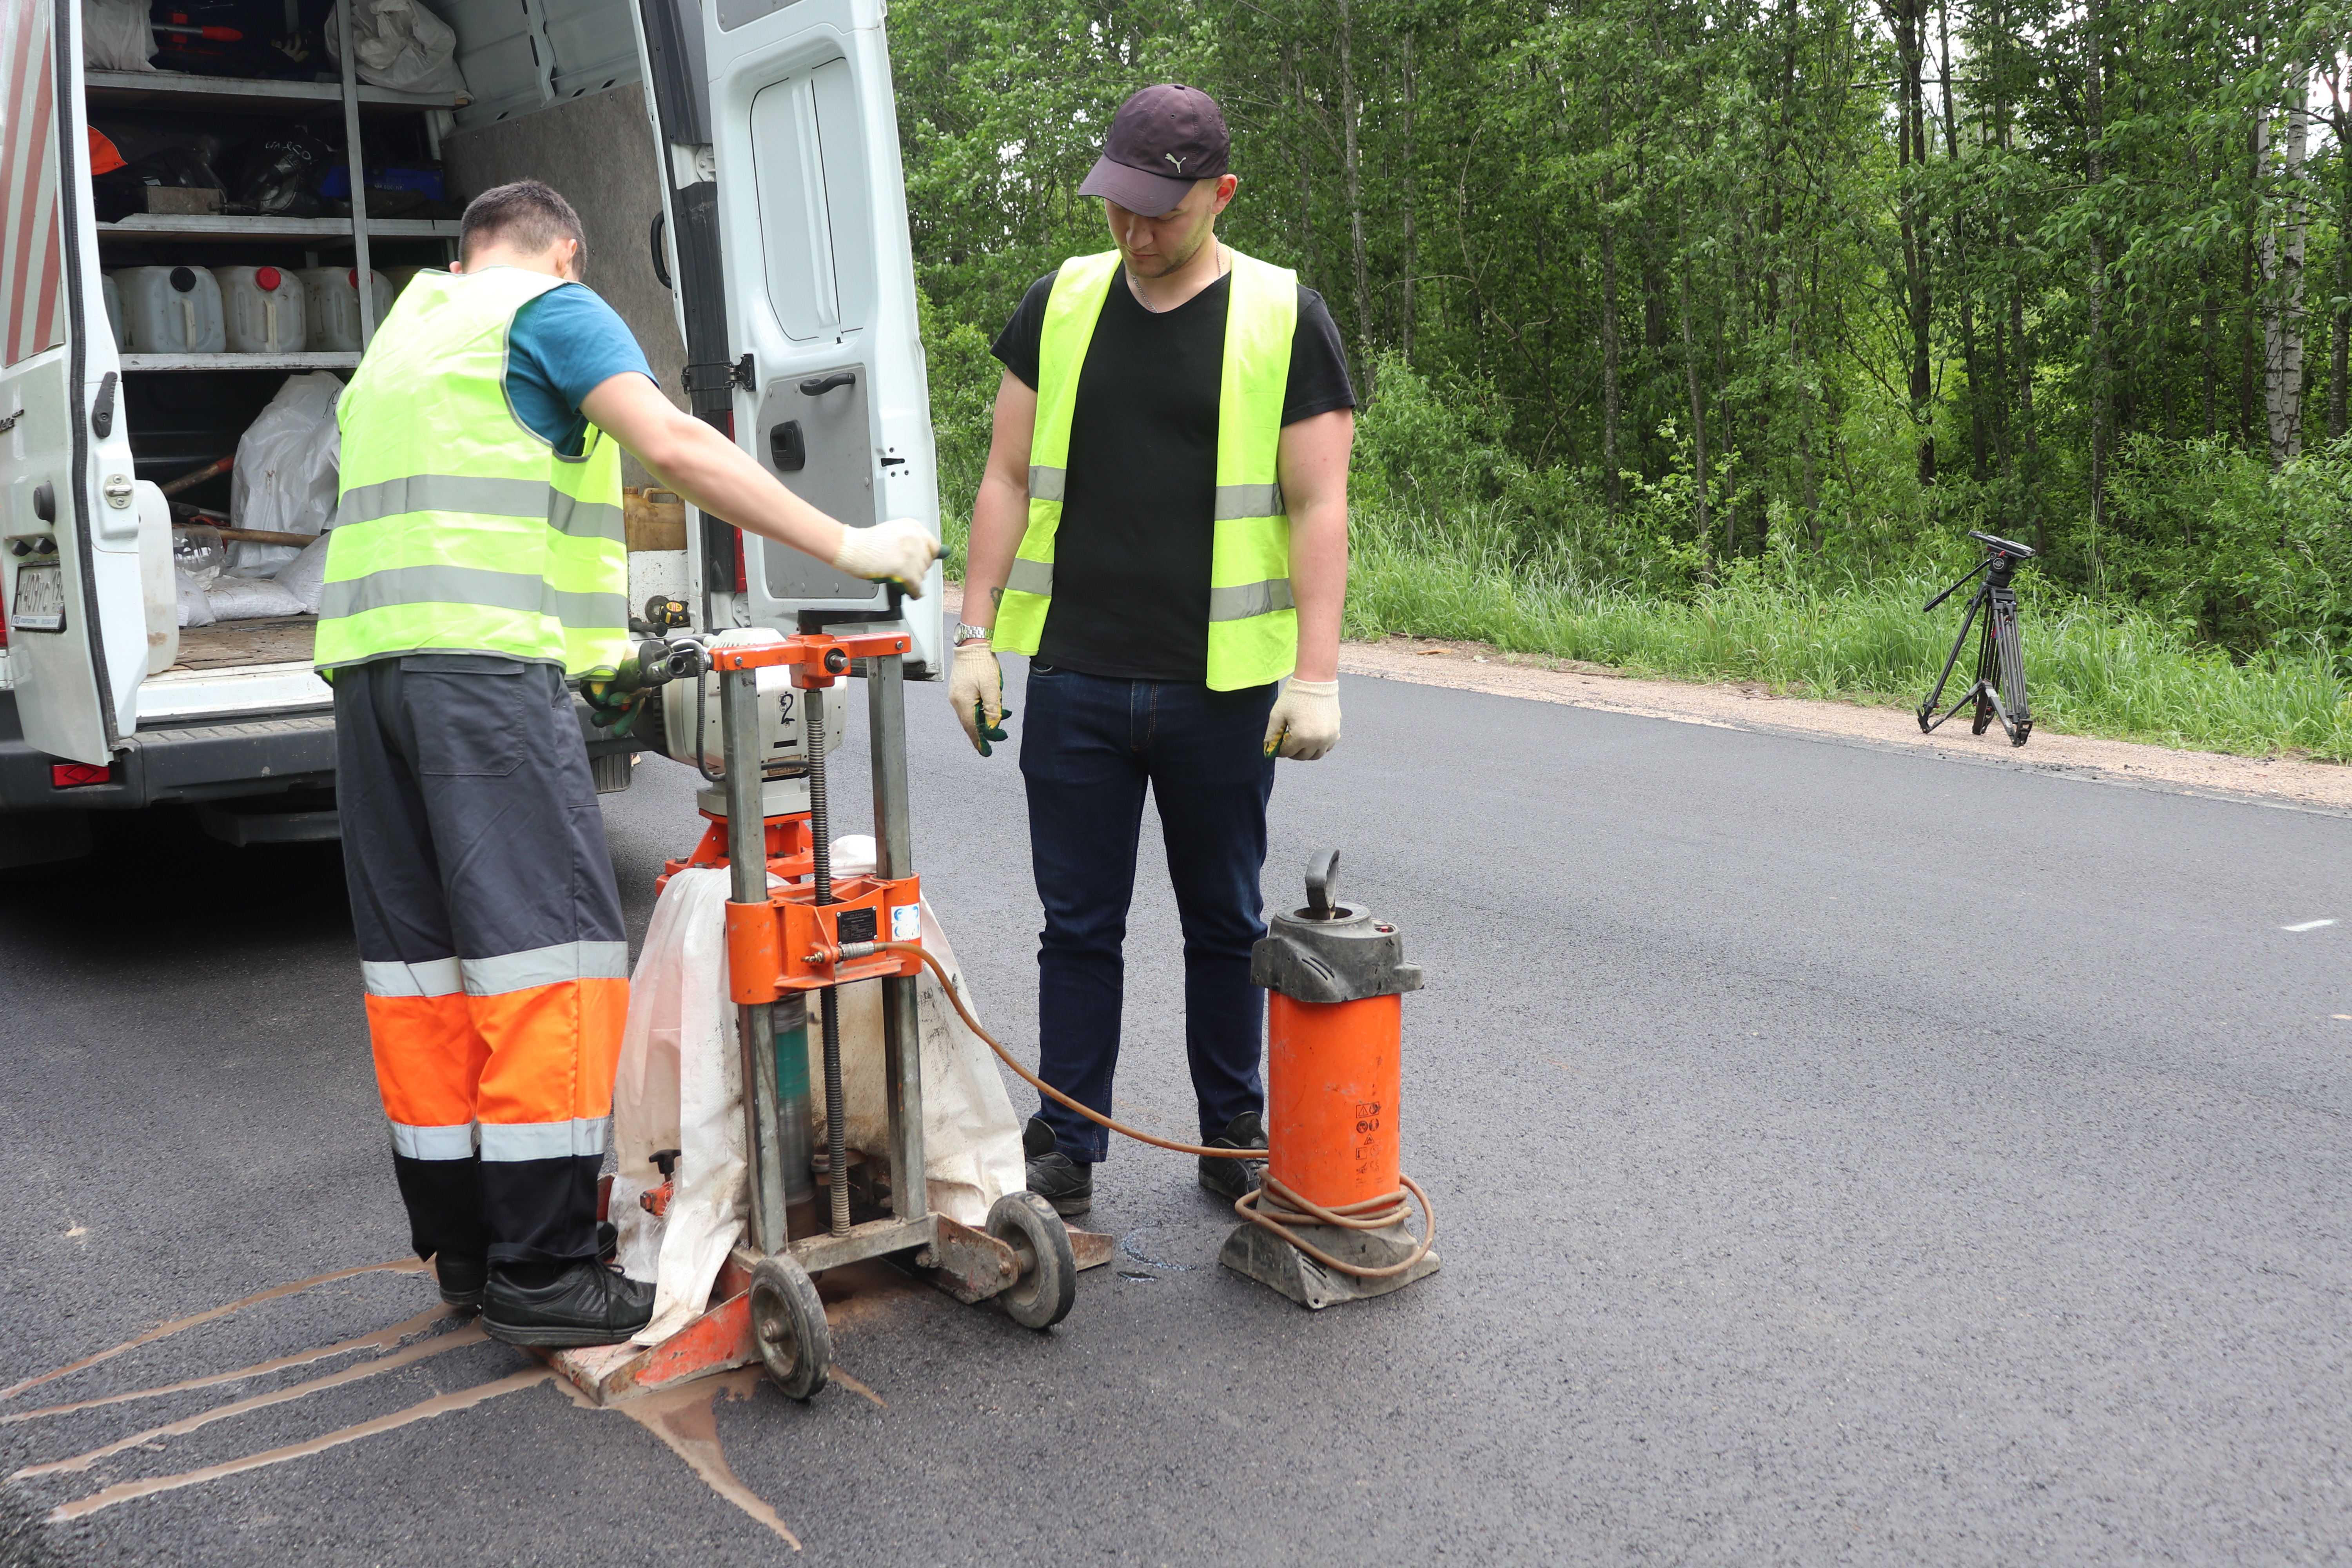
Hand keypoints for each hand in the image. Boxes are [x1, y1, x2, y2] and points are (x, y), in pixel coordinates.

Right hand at [832, 518, 938, 597]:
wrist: (851, 547)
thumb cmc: (867, 543)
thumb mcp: (895, 532)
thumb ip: (915, 541)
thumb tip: (943, 552)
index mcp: (912, 526)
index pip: (933, 546)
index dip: (926, 558)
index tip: (920, 563)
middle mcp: (914, 537)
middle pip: (927, 563)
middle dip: (917, 570)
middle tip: (904, 571)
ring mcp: (909, 553)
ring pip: (921, 576)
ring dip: (912, 581)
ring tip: (901, 579)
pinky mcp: (903, 569)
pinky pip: (916, 586)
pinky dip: (914, 592)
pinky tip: (910, 592)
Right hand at [950, 640, 1011, 755]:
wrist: (972, 645)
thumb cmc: (981, 664)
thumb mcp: (992, 688)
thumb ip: (993, 709)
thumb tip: (992, 727)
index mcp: (963, 702)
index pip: (971, 728)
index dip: (980, 741)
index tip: (986, 752)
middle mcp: (957, 701)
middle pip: (970, 723)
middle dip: (985, 732)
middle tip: (998, 738)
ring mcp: (957, 695)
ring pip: (972, 714)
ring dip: (986, 719)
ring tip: (1004, 717)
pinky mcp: (961, 690)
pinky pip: (971, 705)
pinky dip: (983, 710)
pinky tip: (995, 706)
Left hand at [1262, 678, 1339, 759]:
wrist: (1316, 681)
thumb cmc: (1295, 696)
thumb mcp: (1277, 715)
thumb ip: (1271, 735)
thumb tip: (1267, 751)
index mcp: (1301, 737)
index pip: (1287, 752)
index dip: (1279, 750)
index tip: (1276, 745)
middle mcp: (1317, 740)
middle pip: (1301, 756)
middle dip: (1291, 752)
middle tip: (1286, 743)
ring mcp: (1329, 737)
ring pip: (1315, 755)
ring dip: (1305, 752)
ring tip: (1298, 742)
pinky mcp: (1336, 732)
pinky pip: (1327, 747)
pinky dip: (1318, 747)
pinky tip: (1311, 738)